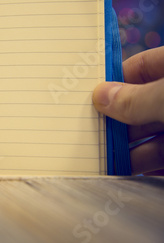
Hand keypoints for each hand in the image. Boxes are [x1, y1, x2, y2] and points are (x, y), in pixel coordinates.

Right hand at [93, 46, 163, 174]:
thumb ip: (138, 99)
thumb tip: (100, 96)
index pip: (140, 68)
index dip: (113, 81)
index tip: (86, 98)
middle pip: (141, 105)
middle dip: (116, 121)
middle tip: (88, 134)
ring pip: (152, 134)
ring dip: (129, 149)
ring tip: (103, 161)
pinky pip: (163, 157)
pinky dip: (147, 166)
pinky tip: (129, 174)